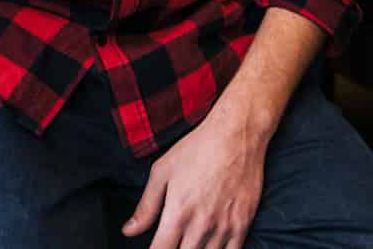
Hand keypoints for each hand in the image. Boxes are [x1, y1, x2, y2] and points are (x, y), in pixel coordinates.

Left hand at [122, 105, 266, 248]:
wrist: (237, 134)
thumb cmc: (198, 149)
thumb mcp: (162, 172)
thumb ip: (146, 206)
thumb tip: (129, 231)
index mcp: (178, 213)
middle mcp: (201, 225)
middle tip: (172, 242)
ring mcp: (224, 226)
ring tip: (189, 242)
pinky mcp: (243, 223)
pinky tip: (210, 246)